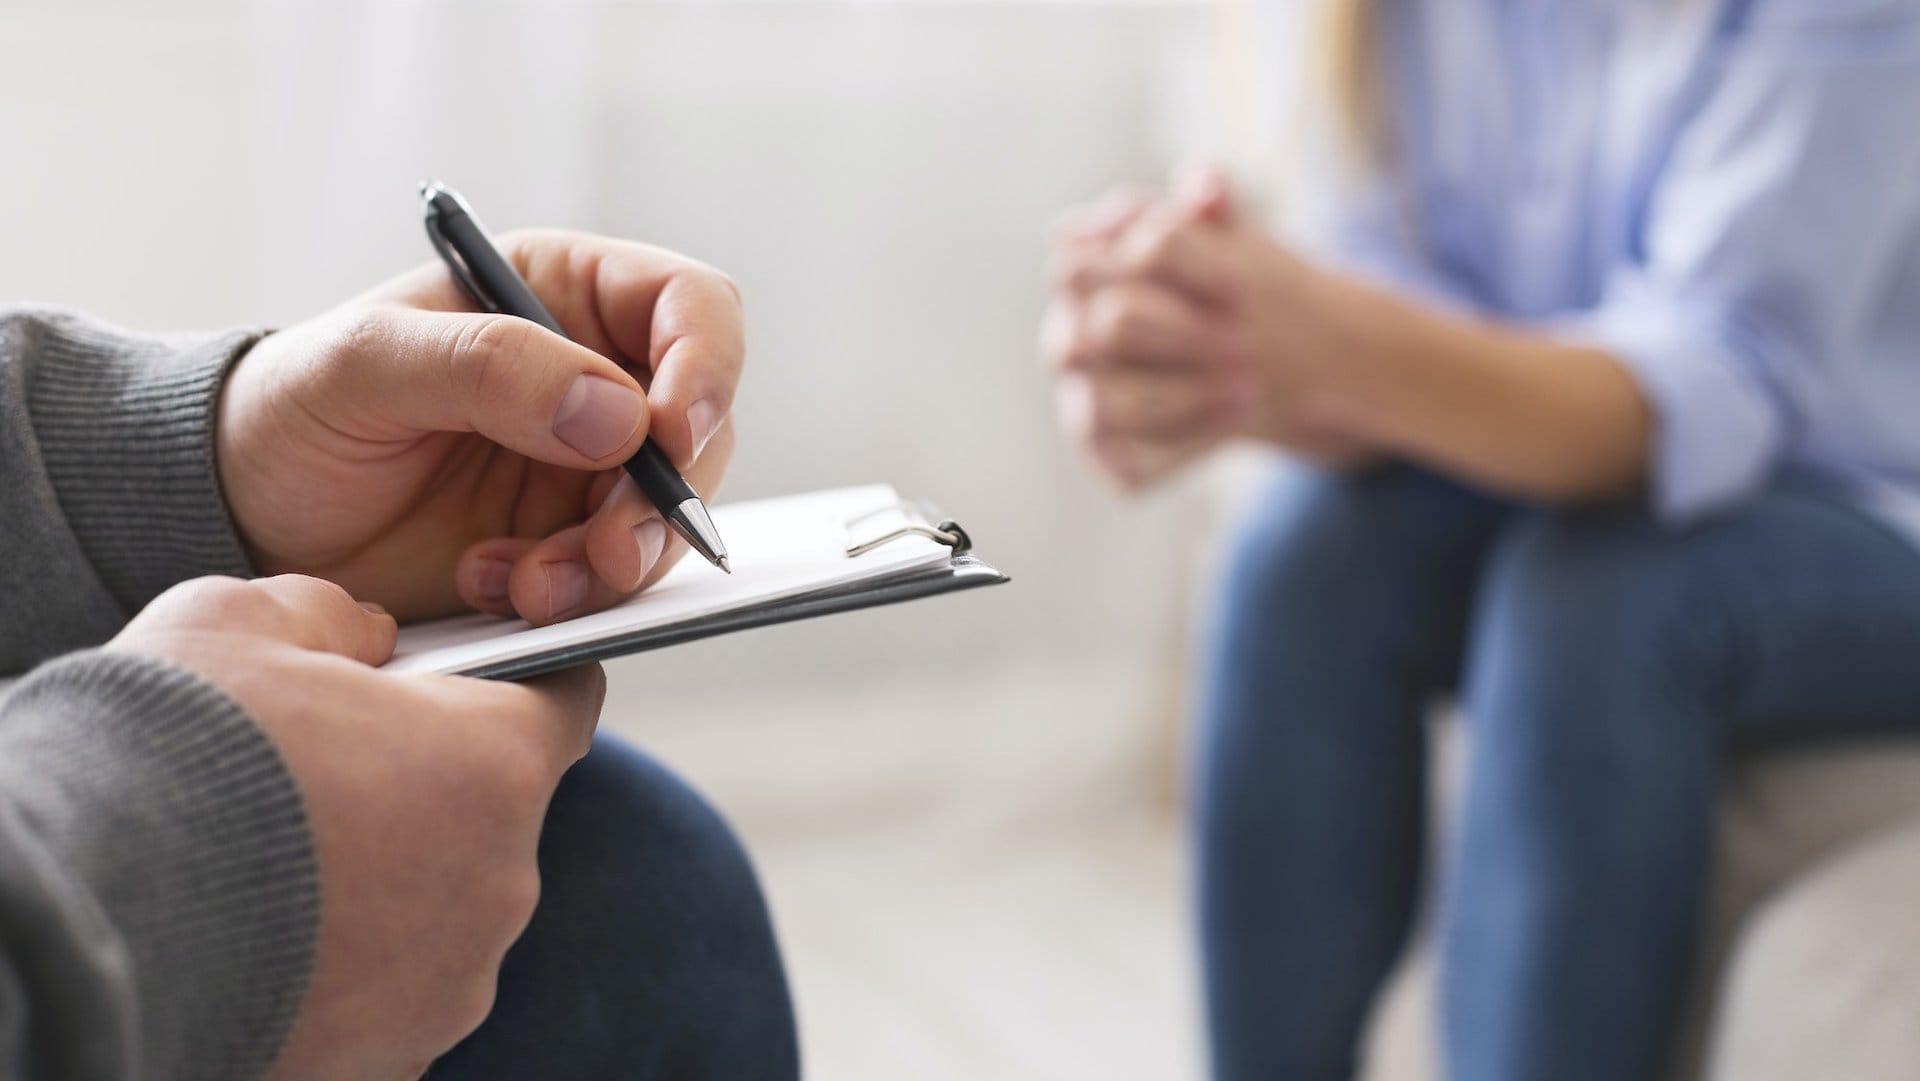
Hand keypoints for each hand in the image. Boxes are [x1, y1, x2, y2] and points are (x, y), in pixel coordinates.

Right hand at [107, 574, 603, 1079]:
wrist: (74, 923)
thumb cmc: (165, 756)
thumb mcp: (240, 622)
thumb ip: (332, 616)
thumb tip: (365, 637)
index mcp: (493, 765)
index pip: (563, 703)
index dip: (520, 682)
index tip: (475, 680)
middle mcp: (500, 884)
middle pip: (492, 812)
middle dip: (426, 787)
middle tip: (324, 776)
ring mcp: (451, 983)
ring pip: (441, 909)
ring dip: (385, 883)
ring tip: (276, 867)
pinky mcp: (394, 1058)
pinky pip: (391, 991)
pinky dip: (347, 966)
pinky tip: (269, 940)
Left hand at [218, 230, 741, 624]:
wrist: (245, 520)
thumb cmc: (293, 410)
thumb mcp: (366, 363)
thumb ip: (488, 366)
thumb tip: (618, 412)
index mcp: (561, 295)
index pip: (690, 309)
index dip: (706, 366)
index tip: (673, 433)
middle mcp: (593, 379)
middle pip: (701, 428)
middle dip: (663, 499)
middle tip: (606, 552)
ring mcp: (587, 470)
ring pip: (668, 515)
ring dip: (617, 562)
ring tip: (530, 586)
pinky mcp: (569, 547)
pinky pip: (618, 578)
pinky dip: (575, 597)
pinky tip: (497, 590)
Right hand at [1042, 172, 1373, 488]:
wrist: (1258, 356)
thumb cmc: (1224, 287)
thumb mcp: (1226, 236)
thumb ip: (1213, 204)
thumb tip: (1203, 187)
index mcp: (1079, 274)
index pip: (1093, 260)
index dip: (1173, 271)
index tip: (1243, 286)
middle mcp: (1067, 339)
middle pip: (1107, 329)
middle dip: (1184, 334)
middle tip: (1247, 340)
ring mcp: (1081, 398)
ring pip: (1112, 404)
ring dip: (1187, 396)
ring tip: (1249, 388)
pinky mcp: (1107, 455)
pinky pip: (1134, 463)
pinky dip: (1188, 444)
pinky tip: (1234, 423)